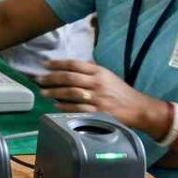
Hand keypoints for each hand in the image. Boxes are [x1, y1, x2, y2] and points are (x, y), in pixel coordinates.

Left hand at [37, 60, 168, 131]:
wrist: (138, 108)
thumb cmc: (120, 92)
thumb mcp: (108, 76)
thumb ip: (91, 71)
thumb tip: (71, 66)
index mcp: (99, 72)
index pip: (75, 64)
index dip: (59, 64)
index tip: (46, 65)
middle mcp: (97, 83)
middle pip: (70, 78)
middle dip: (51, 78)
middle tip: (38, 79)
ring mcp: (98, 99)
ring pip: (71, 93)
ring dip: (54, 92)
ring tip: (43, 92)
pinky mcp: (98, 113)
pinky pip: (77, 109)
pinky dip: (65, 106)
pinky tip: (56, 105)